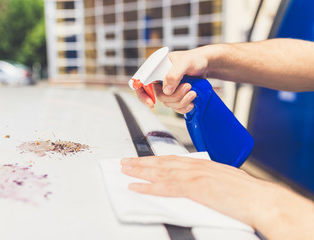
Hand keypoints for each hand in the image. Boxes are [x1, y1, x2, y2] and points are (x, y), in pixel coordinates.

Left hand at [121, 155, 313, 239]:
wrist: (260, 199)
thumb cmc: (247, 193)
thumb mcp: (224, 180)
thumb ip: (208, 180)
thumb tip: (199, 184)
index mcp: (203, 164)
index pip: (173, 159)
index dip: (155, 160)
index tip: (143, 159)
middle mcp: (196, 166)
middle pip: (162, 162)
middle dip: (141, 161)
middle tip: (125, 161)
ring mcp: (194, 175)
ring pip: (160, 171)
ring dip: (139, 170)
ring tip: (124, 169)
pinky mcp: (194, 187)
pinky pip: (165, 186)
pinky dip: (148, 186)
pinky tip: (136, 185)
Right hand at [135, 48, 209, 112]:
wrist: (205, 65)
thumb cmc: (194, 59)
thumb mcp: (185, 62)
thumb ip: (174, 74)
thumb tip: (166, 90)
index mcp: (156, 69)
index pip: (141, 83)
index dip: (143, 95)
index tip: (151, 103)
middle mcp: (159, 80)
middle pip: (159, 96)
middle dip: (174, 96)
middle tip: (188, 87)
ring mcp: (167, 89)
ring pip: (168, 103)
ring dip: (181, 101)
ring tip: (194, 92)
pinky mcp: (175, 96)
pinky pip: (175, 107)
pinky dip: (183, 107)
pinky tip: (191, 103)